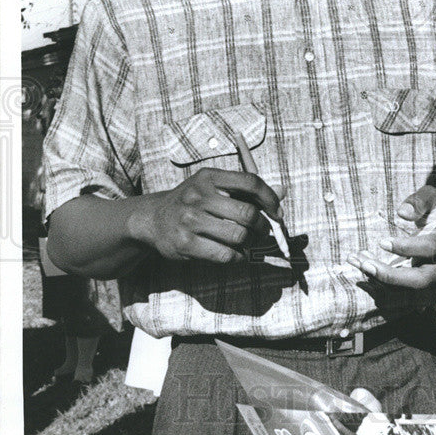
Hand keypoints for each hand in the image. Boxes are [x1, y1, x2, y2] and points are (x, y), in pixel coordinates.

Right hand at [132, 167, 283, 264]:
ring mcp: (190, 220)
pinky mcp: (185, 244)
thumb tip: (282, 192)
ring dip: (249, 243)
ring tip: (246, 242)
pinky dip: (237, 257)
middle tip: (263, 231)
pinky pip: (226, 255)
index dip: (270, 198)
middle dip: (263, 226)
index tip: (277, 212)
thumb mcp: (215, 187)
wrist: (153, 219)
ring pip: (239, 236)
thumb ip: (246, 190)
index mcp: (209, 177)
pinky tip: (234, 253)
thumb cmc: (193, 202)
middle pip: (247, 213)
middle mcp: (198, 196)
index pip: (250, 182)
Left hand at [348, 185, 435, 291]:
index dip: (405, 247)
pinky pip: (411, 302)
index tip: (381, 242)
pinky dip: (389, 297)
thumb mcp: (432, 196)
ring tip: (362, 269)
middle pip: (423, 279)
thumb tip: (403, 212)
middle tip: (365, 264)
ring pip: (415, 296)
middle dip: (391, 276)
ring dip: (386, 287)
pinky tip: (369, 282)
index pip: (431, 247)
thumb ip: (419, 201)